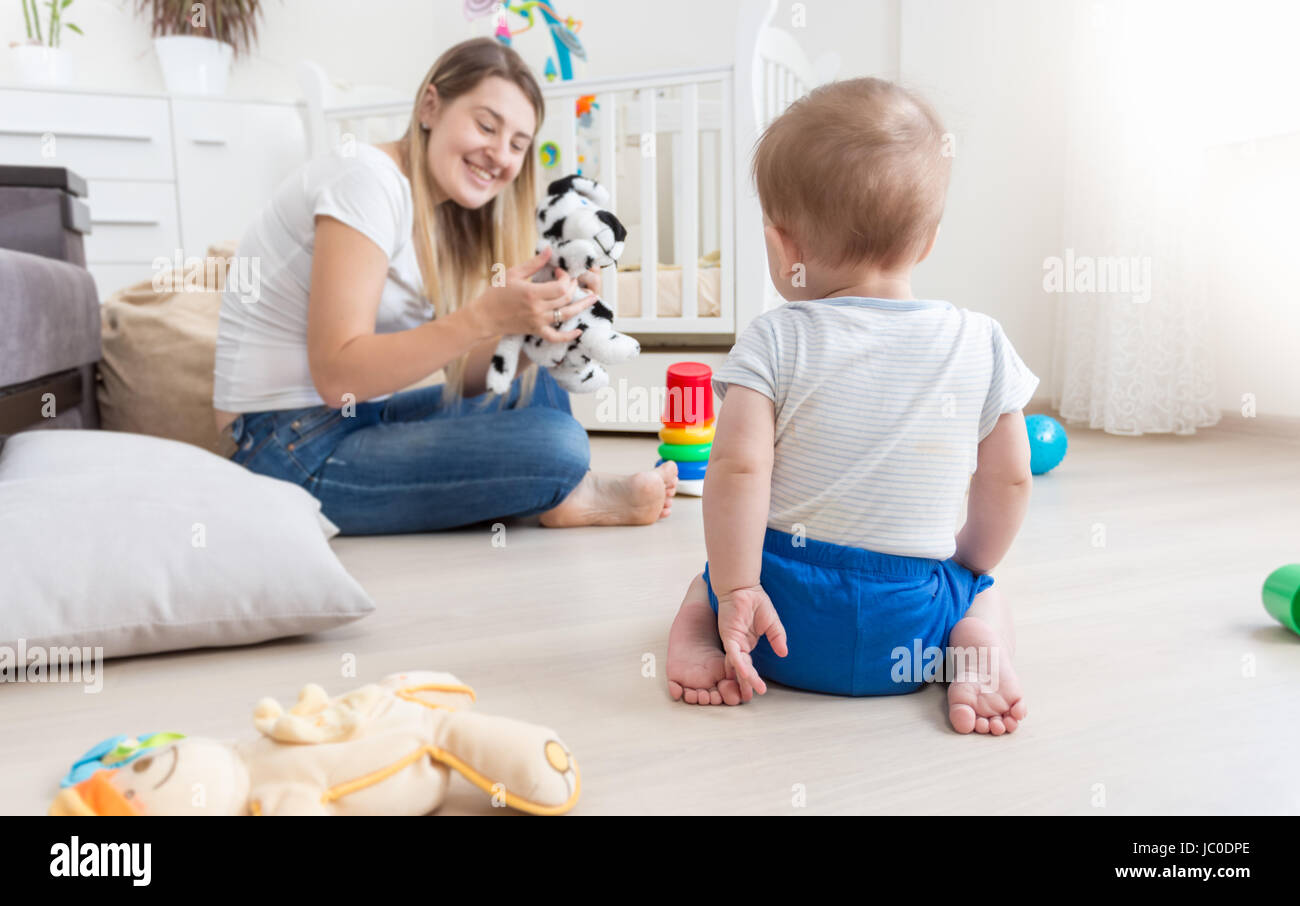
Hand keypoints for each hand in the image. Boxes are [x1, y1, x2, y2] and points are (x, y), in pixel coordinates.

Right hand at [466, 247, 598, 342]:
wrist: (484, 316)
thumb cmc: (496, 293)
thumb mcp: (514, 273)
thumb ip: (534, 263)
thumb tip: (550, 249)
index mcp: (532, 293)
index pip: (562, 286)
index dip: (566, 277)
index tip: (559, 271)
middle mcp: (538, 309)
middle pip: (566, 299)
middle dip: (574, 287)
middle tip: (572, 280)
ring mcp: (538, 322)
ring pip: (566, 315)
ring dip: (582, 307)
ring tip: (593, 298)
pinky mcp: (536, 331)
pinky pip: (556, 337)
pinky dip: (568, 336)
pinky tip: (579, 331)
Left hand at [715, 584, 787, 701]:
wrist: (744, 587)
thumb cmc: (756, 602)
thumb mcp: (772, 623)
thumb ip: (777, 638)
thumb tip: (784, 653)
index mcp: (746, 644)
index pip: (748, 665)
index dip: (753, 678)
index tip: (760, 690)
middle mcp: (738, 646)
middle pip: (741, 669)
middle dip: (745, 684)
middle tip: (750, 698)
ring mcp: (732, 642)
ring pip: (737, 665)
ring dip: (743, 679)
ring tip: (749, 692)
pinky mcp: (728, 636)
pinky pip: (734, 653)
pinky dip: (739, 663)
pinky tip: (744, 674)